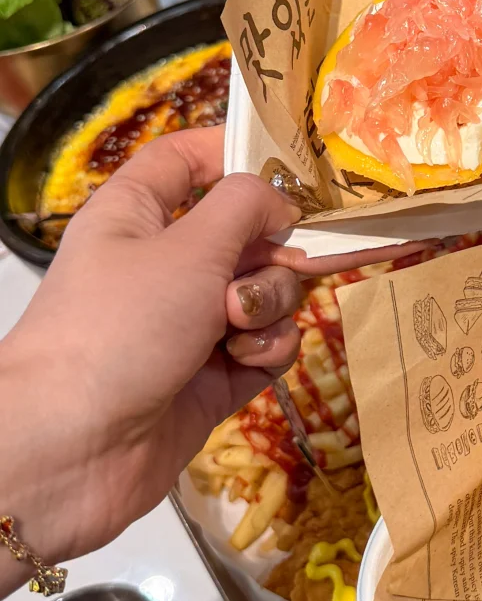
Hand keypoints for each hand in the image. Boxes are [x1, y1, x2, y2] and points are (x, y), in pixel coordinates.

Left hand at [0, 126, 430, 585]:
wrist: (73, 448)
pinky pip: (263, 347)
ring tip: (239, 326)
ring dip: (269, 303)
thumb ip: (246, 207)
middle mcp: (163, 264)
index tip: (290, 164)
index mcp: (137, 214)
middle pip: (244, 232)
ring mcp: (188, 324)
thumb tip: (280, 202)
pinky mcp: (211, 378)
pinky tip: (244, 360)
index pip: (186, 161)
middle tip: (282, 262)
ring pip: (262, 292)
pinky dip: (266, 349)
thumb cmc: (119, 327)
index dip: (234, 153)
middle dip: (273, 247)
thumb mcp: (188, 247)